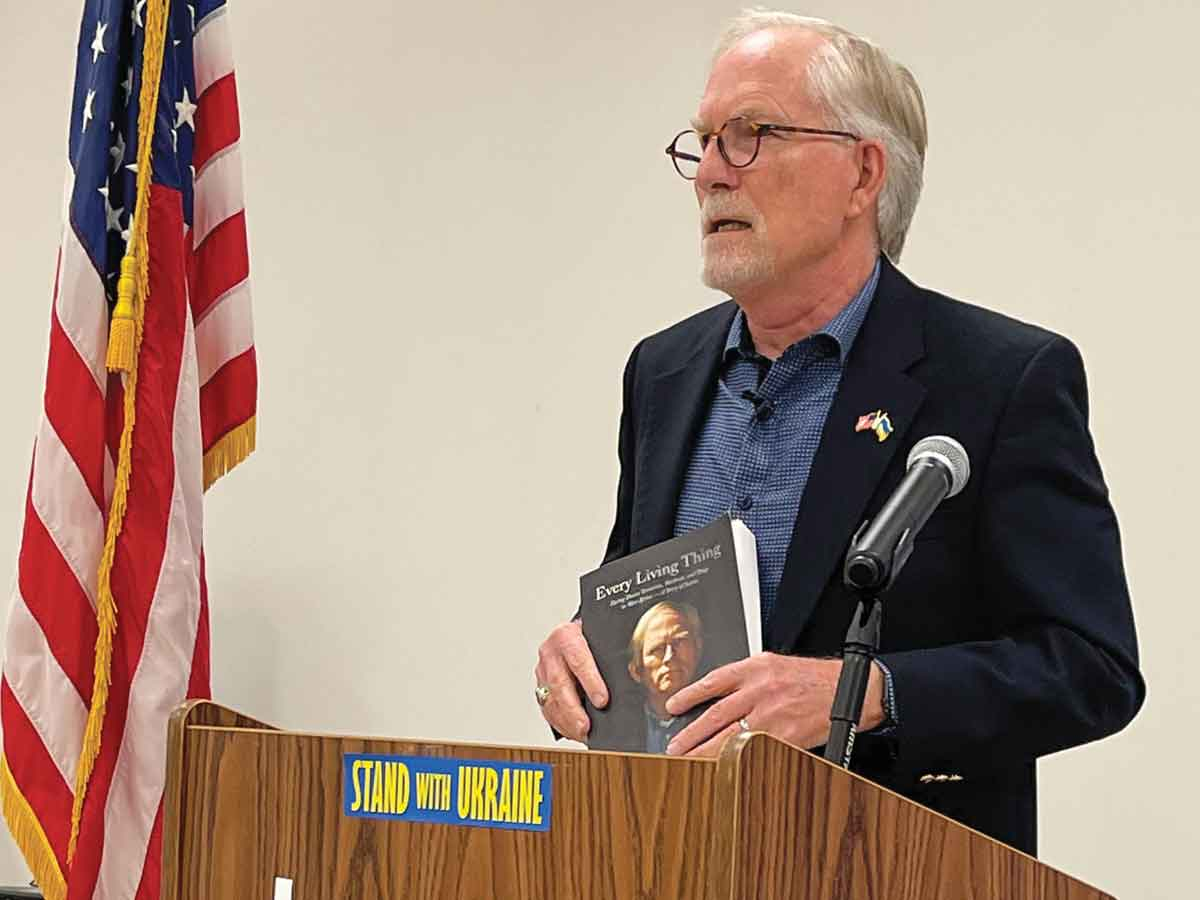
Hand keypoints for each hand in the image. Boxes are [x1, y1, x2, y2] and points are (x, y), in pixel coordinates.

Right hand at [534, 621, 608, 741]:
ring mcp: (543, 670)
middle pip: (560, 684)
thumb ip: (611, 655)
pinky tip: (572, 731)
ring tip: (581, 734)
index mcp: (566, 636)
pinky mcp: (540, 686)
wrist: (572, 633)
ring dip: (566, 721)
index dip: (590, 682)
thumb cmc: (590, 637)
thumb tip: (634, 677)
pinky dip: (559, 723)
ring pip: (550, 699)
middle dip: (573, 709)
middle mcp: (551, 652)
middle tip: (586, 727)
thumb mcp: (601, 638)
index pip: (578, 660)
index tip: (602, 701)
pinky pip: (547, 708)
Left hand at [663, 654, 883, 757]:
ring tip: (688, 760)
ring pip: (730, 737)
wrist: (850, 689)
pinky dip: (737, 761)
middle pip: (716, 715)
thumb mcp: (776, 664)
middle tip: (673, 747)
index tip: (672, 707)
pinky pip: (755, 751)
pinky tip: (724, 768)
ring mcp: (773, 716)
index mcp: (757, 668)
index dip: (689, 695)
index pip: (714, 682)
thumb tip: (719, 694)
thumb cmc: (813, 678)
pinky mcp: (787, 737)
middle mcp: (761, 690)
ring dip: (705, 751)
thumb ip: (748, 677)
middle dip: (691, 734)